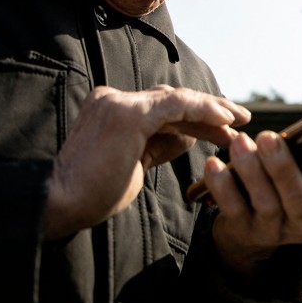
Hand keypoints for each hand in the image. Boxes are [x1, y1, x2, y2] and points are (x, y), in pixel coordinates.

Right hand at [43, 85, 249, 239]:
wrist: (60, 204)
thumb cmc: (93, 194)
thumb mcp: (136, 164)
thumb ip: (159, 145)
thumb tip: (189, 135)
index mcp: (113, 109)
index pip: (164, 108)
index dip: (198, 118)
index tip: (224, 130)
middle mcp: (114, 99)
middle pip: (173, 101)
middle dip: (210, 111)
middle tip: (241, 119)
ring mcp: (119, 102)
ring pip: (177, 100)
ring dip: (213, 110)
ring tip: (240, 120)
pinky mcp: (128, 112)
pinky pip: (175, 105)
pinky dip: (202, 109)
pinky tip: (224, 120)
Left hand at [205, 127, 301, 276]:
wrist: (247, 238)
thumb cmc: (277, 193)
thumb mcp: (296, 181)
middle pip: (298, 199)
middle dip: (283, 167)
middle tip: (268, 137)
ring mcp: (272, 232)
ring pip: (265, 204)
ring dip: (251, 171)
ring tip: (240, 142)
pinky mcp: (242, 233)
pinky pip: (232, 209)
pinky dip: (222, 185)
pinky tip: (213, 164)